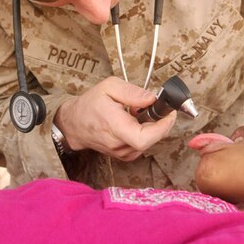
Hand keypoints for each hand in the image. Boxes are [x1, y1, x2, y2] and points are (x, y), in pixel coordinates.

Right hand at [55, 77, 176, 161]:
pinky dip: (146, 132)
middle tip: (155, 107)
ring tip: (139, 113)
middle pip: (152, 139)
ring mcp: (123, 153)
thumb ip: (132, 92)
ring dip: (152, 127)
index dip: (162, 126)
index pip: (144, 138)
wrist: (74, 124)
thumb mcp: (109, 87)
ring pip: (150, 141)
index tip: (168, 112)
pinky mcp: (126, 155)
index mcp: (114, 126)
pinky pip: (144, 144)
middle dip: (160, 122)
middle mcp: (119, 144)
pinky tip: (136, 122)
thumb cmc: (91, 104)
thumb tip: (153, 98)